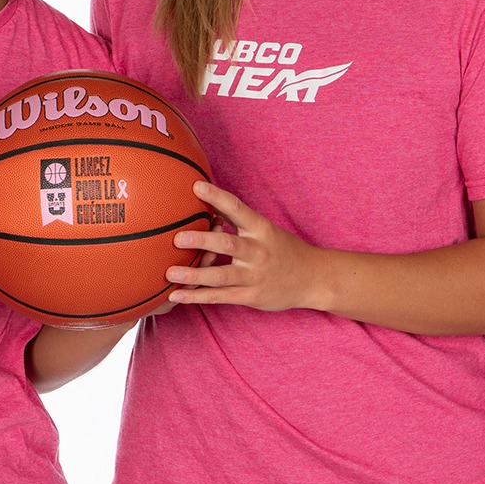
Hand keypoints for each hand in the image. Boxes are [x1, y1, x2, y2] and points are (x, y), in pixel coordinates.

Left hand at [165, 181, 327, 310]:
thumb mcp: (265, 229)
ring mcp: (254, 275)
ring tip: (170, 273)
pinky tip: (176, 296)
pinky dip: (198, 297)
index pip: (237, 209)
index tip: (196, 186)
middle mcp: (258, 251)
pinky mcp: (251, 295)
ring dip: (194, 275)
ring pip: (221, 275)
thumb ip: (236, 218)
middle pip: (228, 244)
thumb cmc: (283, 249)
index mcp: (261, 229)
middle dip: (202, 240)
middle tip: (177, 238)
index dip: (217, 197)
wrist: (314, 279)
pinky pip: (221, 296)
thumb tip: (205, 196)